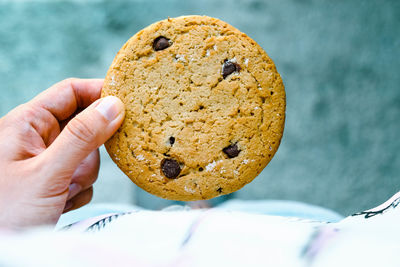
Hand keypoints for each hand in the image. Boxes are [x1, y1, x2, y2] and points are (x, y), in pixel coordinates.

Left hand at [0, 78, 124, 228]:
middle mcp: (37, 139)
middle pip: (83, 126)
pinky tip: (60, 203)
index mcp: (27, 124)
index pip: (70, 92)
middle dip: (90, 150)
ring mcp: (46, 162)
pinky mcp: (54, 181)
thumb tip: (114, 105)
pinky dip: (78, 191)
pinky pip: (83, 176)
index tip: (129, 100)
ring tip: (63, 192)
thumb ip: (83, 137)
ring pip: (86, 155)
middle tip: (82, 166)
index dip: (99, 92)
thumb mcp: (48, 172)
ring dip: (82, 176)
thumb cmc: (5, 213)